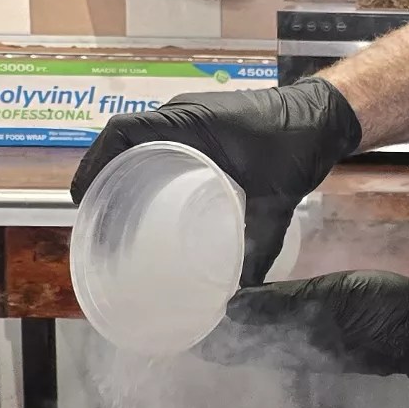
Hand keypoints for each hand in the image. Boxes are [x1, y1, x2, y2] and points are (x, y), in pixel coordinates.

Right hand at [70, 78, 360, 281]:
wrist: (326, 115)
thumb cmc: (299, 143)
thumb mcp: (276, 197)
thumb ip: (260, 244)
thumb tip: (242, 292)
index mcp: (189, 120)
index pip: (122, 131)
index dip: (94, 162)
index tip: (82, 199)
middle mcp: (183, 114)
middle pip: (123, 138)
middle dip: (101, 173)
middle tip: (94, 216)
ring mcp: (193, 119)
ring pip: (141, 140)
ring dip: (121, 168)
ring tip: (112, 212)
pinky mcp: (205, 128)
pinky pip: (162, 142)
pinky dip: (147, 165)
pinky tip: (148, 199)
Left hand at [197, 271, 408, 380]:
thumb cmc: (379, 317)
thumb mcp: (325, 301)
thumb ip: (277, 305)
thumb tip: (225, 309)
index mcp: (281, 348)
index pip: (220, 348)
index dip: (191, 334)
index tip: (163, 312)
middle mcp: (286, 351)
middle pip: (232, 343)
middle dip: (204, 325)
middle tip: (176, 293)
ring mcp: (304, 343)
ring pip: (252, 334)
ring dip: (228, 317)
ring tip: (204, 287)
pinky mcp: (321, 330)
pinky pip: (276, 323)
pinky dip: (256, 309)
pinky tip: (256, 290)